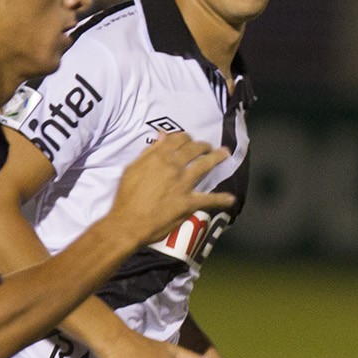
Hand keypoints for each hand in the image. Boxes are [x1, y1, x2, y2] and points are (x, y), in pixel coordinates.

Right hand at [108, 132, 233, 246]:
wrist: (128, 221)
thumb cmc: (127, 196)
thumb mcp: (132, 168)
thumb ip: (149, 152)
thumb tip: (162, 136)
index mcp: (159, 157)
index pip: (177, 140)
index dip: (186, 137)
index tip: (189, 139)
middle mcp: (174, 167)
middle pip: (193, 150)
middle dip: (203, 146)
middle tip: (209, 146)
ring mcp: (183, 184)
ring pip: (204, 166)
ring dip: (217, 158)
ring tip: (224, 154)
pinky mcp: (189, 202)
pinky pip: (209, 199)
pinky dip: (222, 199)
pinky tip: (231, 198)